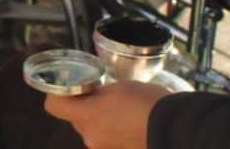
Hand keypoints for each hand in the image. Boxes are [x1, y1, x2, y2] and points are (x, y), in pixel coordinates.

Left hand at [44, 81, 172, 148]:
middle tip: (102, 95)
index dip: (58, 94)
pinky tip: (128, 122)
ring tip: (121, 109)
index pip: (54, 106)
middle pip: (75, 118)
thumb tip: (88, 93)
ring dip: (99, 118)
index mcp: (88, 116)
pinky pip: (105, 138)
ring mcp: (103, 148)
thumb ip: (96, 92)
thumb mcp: (118, 86)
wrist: (176, 127)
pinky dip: (111, 129)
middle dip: (84, 106)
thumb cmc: (147, 102)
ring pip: (91, 128)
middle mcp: (90, 136)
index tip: (71, 87)